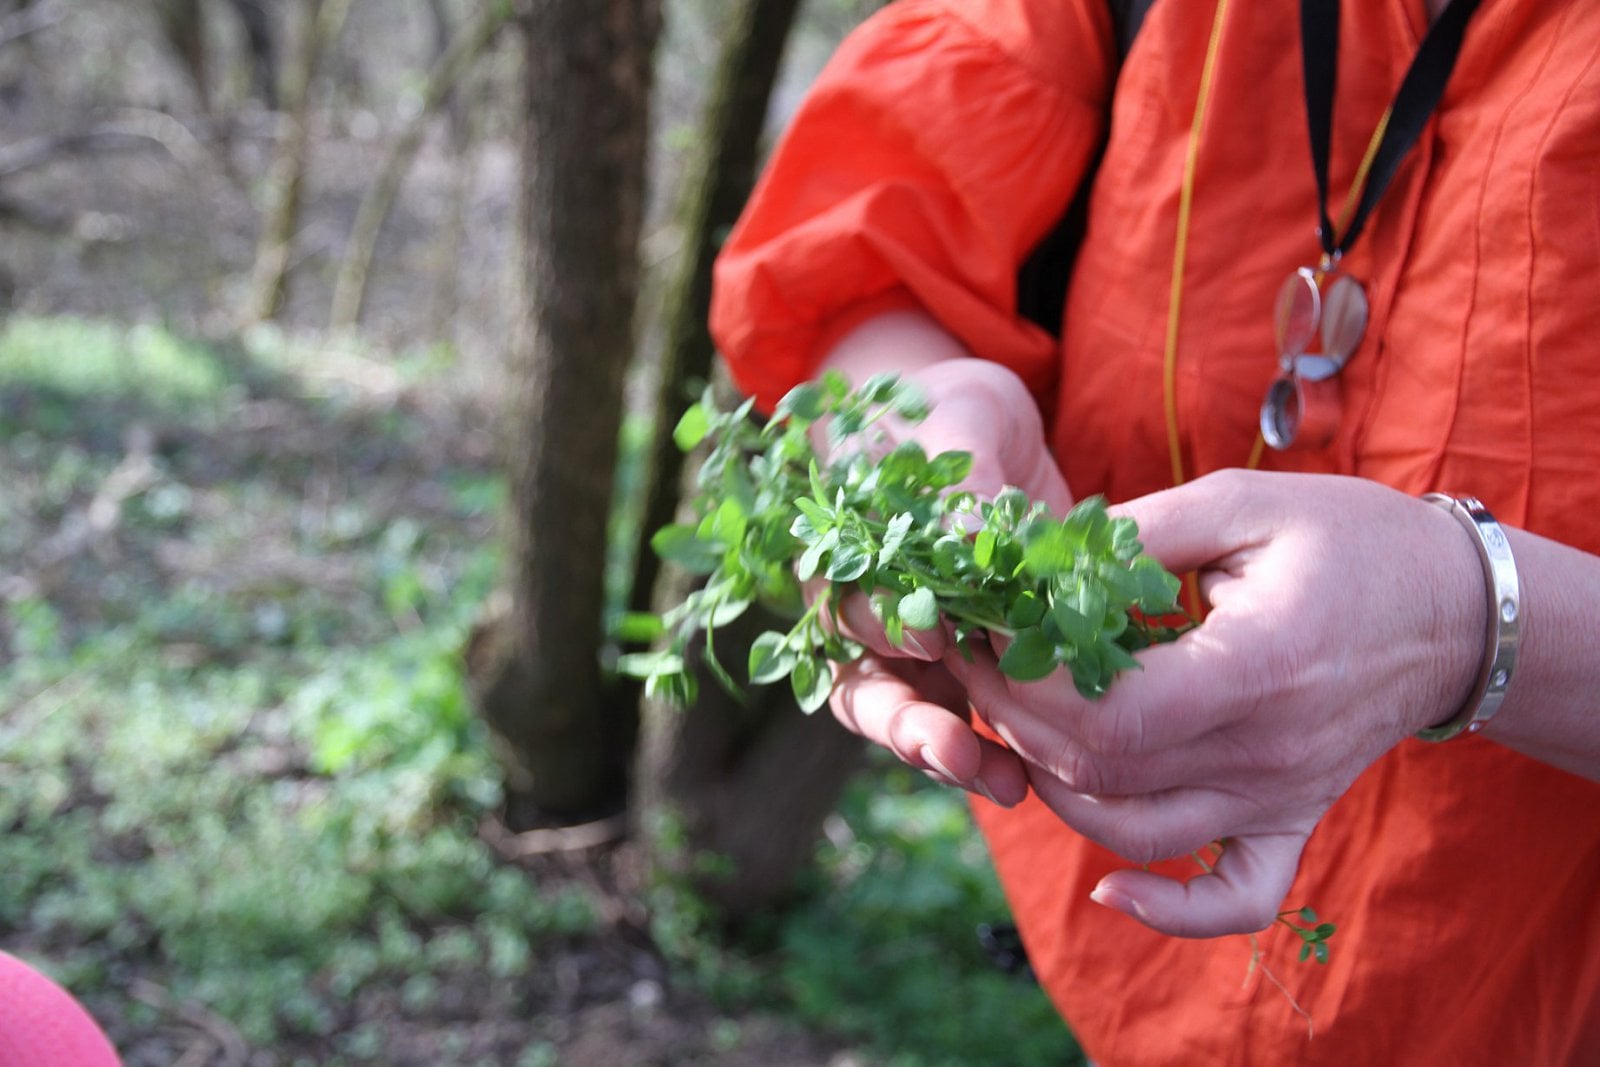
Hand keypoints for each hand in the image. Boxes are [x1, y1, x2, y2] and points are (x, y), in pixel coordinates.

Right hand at [816, 324, 1070, 806]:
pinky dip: (993, 754)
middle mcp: (863, 611)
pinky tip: (1026, 779)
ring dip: (946, 753)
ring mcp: (910, 650)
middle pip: (861, 682)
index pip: (843, 600)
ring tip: (1000, 781)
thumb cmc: (954, 410)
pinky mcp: (967, 670)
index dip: (882, 625)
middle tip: (951, 747)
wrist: (991, 429)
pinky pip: (965, 725)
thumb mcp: (963, 416)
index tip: (933, 637)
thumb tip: (969, 532)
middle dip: (904, 721)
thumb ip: (960, 474)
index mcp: (840, 548)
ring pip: (906, 718)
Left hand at [944, 470, 1483, 936]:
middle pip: (1104, 775)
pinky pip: (1234, 898)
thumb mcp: (1242, 503)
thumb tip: (1044, 559)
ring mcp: (1280, 796)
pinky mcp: (1290, 819)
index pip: (1112, 716)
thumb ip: (1141, 530)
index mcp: (1254, 666)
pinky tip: (1109, 888)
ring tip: (1015, 726)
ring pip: (1138, 835)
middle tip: (977, 664)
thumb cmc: (1348, 541)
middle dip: (1016, 722)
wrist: (1453, 609)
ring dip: (1056, 791)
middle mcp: (1264, 750)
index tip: (987, 632)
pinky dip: (1168, 909)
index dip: (1029, 685)